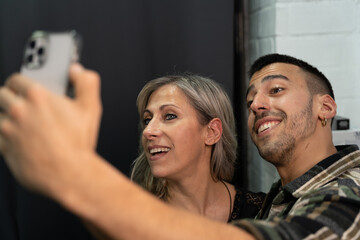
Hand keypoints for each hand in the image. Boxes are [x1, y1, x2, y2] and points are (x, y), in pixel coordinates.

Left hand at [0, 64, 101, 196]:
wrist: (69, 173)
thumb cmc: (78, 143)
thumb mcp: (90, 108)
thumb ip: (86, 83)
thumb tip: (76, 70)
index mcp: (38, 96)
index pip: (16, 79)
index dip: (19, 83)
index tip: (23, 88)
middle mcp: (19, 110)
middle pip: (1, 95)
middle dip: (8, 97)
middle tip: (18, 103)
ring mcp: (9, 130)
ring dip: (4, 117)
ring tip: (16, 122)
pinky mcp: (5, 148)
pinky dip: (2, 136)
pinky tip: (14, 138)